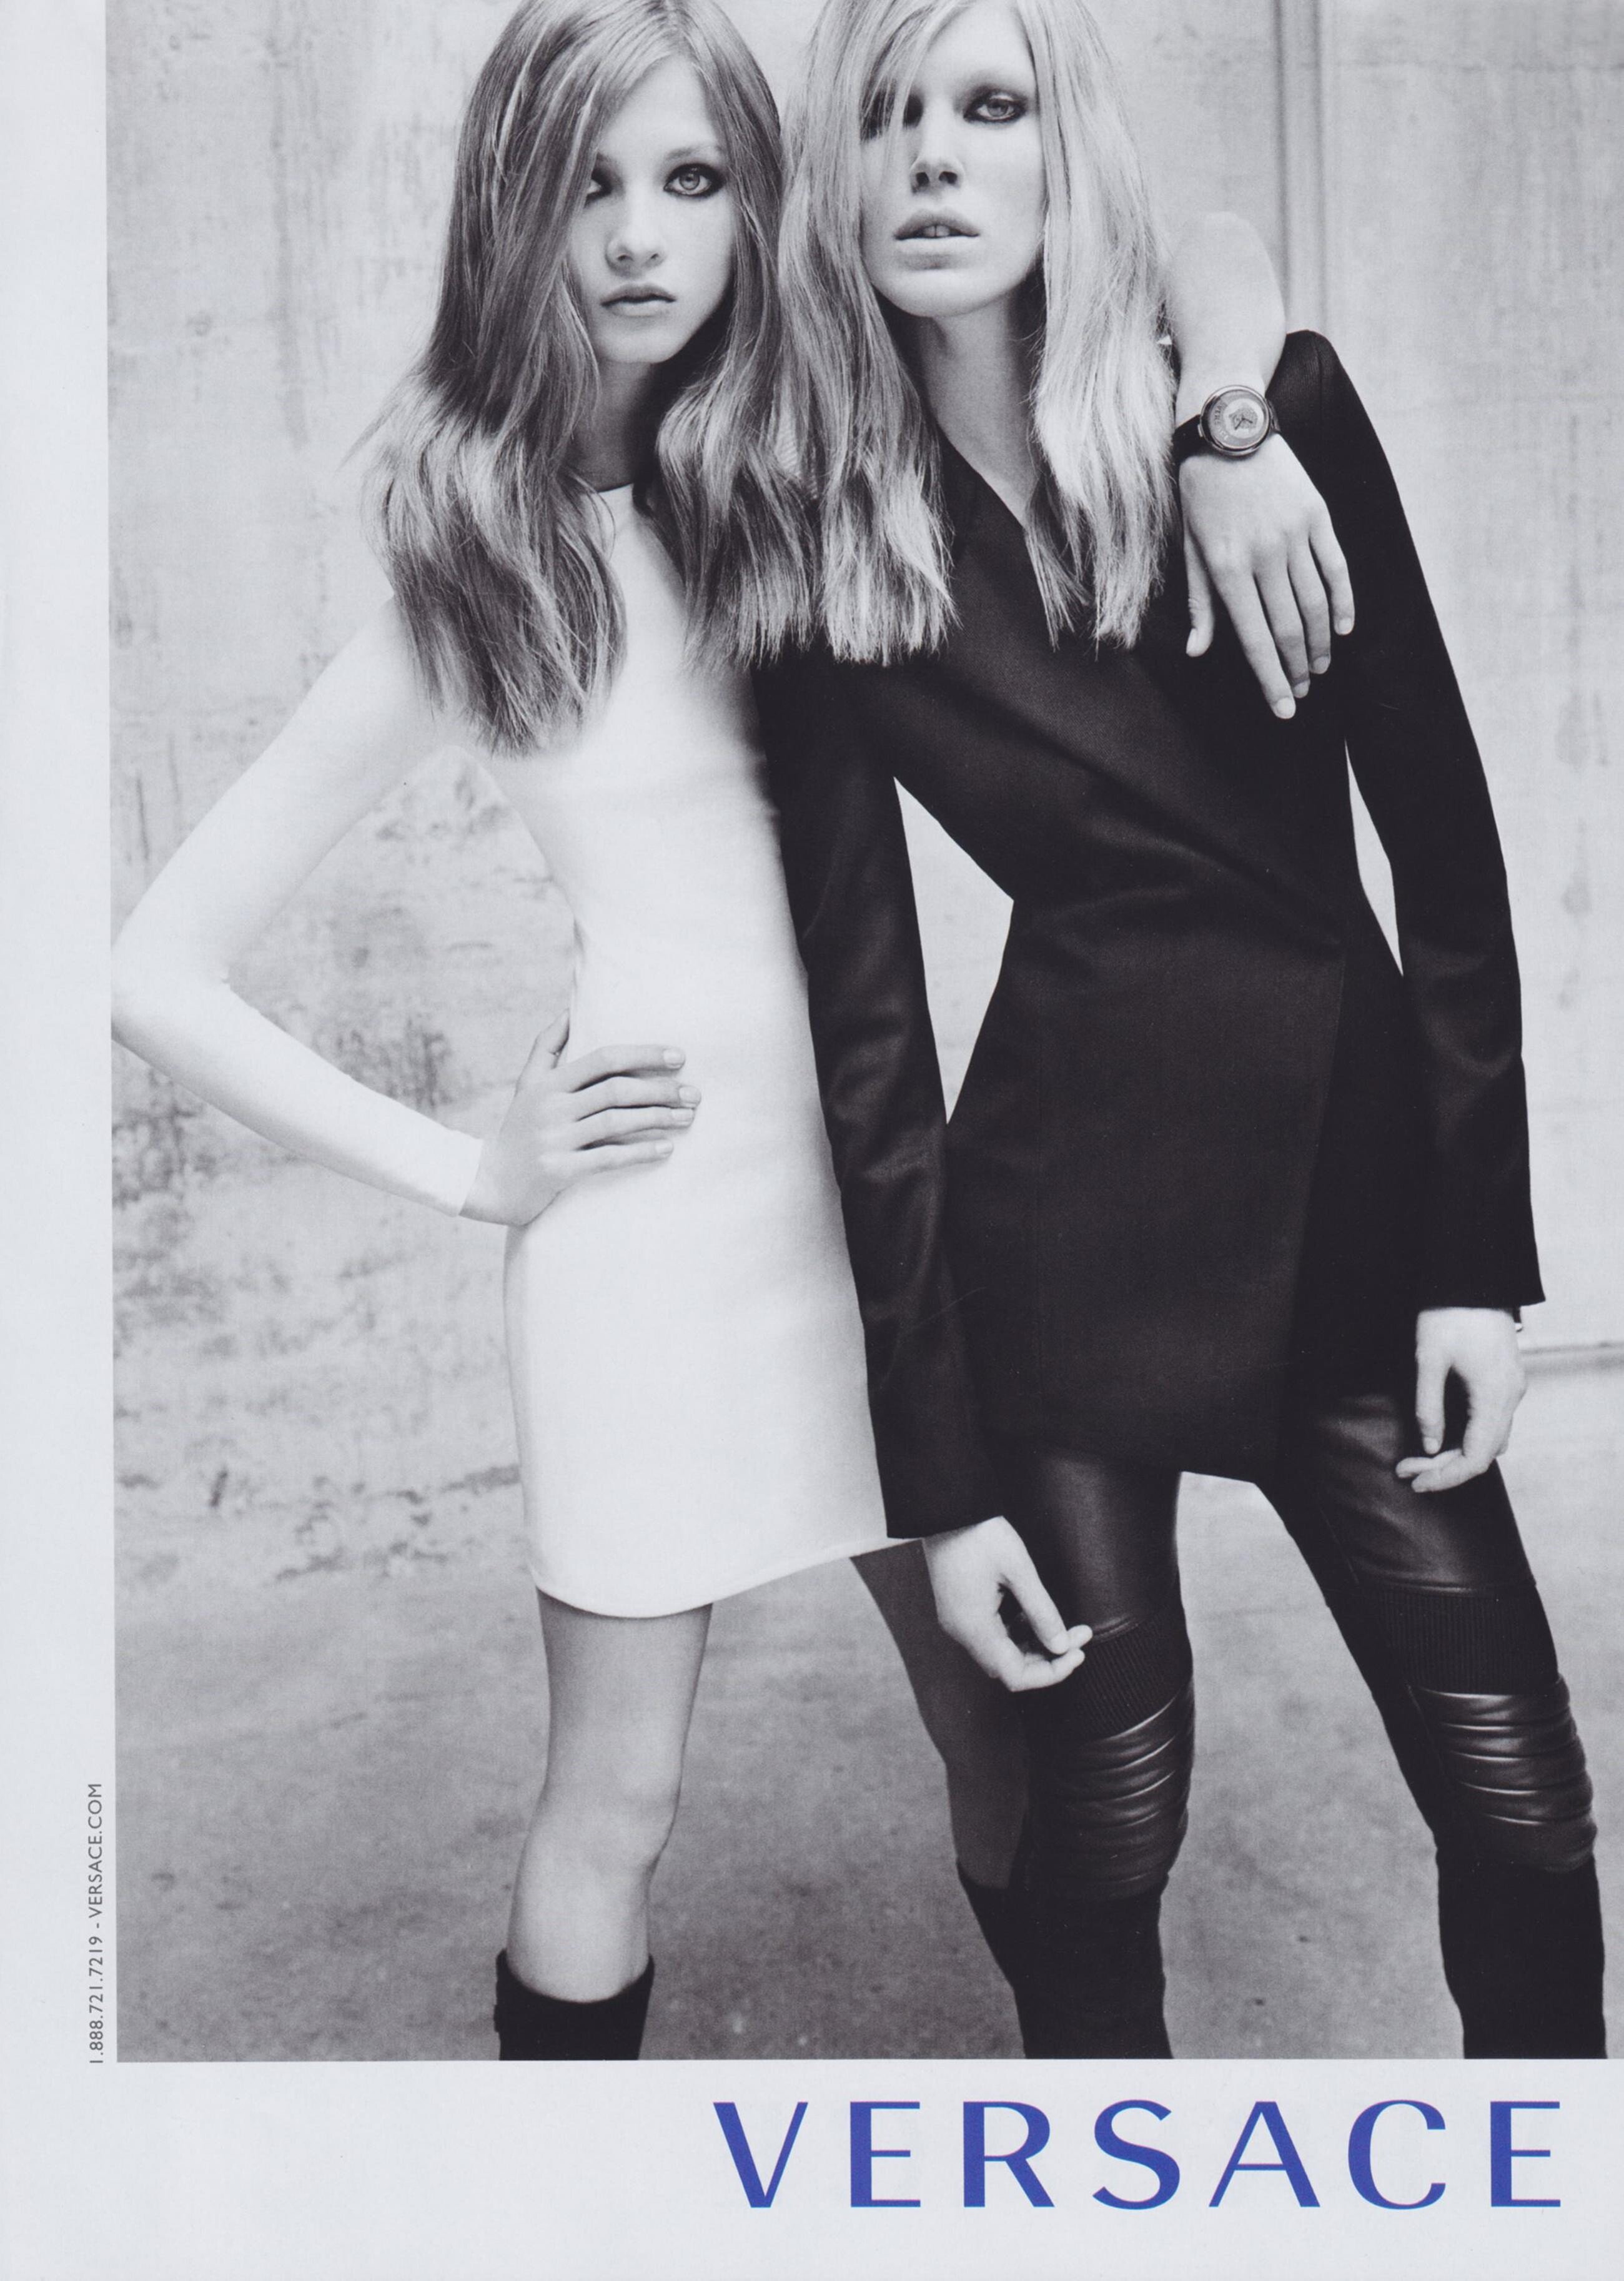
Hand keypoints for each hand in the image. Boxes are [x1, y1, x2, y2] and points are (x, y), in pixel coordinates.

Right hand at [461, 1014, 698, 1226]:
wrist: (489, 1181)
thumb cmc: (518, 1127)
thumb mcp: (527, 1083)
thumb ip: (548, 1045)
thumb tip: (570, 1009)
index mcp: (550, 1083)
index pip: (604, 1059)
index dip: (644, 1054)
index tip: (680, 1056)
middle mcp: (552, 1107)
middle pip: (616, 1090)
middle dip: (661, 1089)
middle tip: (695, 1094)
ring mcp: (555, 1139)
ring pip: (616, 1123)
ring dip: (658, 1119)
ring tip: (688, 1118)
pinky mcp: (560, 1170)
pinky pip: (608, 1158)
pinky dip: (640, 1153)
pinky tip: (667, 1149)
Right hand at [923, 1516, 1090, 1692]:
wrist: (944, 1508)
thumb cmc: (980, 1534)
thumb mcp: (1018, 1570)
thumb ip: (1041, 1611)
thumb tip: (1061, 1645)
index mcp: (974, 1627)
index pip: (1015, 1675)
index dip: (1051, 1672)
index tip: (1077, 1654)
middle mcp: (962, 1631)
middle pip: (1008, 1667)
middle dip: (1047, 1658)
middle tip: (1077, 1637)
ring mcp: (958, 1621)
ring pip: (1001, 1652)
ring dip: (1034, 1645)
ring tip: (1064, 1627)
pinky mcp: (959, 1609)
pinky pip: (991, 1634)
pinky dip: (1016, 1633)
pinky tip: (1034, 1615)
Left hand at [1180, 436, 1354, 718]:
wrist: (1228, 429)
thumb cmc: (1202, 496)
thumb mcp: (1191, 549)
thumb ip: (1200, 603)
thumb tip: (1200, 653)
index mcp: (1227, 569)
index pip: (1255, 639)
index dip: (1271, 679)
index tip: (1284, 710)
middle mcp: (1263, 556)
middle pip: (1288, 629)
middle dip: (1296, 669)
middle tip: (1301, 693)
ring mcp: (1294, 535)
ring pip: (1316, 605)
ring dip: (1319, 644)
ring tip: (1318, 668)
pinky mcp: (1318, 516)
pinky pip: (1336, 569)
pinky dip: (1342, 604)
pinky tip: (1342, 630)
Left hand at [1396, 1307, 1525, 1493]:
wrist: (1474, 1277)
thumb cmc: (1448, 1314)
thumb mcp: (1428, 1360)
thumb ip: (1428, 1407)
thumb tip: (1429, 1447)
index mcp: (1494, 1396)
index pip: (1476, 1457)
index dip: (1446, 1476)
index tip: (1416, 1482)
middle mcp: (1511, 1397)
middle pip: (1484, 1454)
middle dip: (1445, 1468)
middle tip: (1407, 1471)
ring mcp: (1512, 1389)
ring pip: (1490, 1441)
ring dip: (1456, 1454)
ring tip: (1417, 1459)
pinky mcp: (1506, 1381)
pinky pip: (1492, 1423)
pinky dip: (1467, 1437)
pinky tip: (1441, 1437)